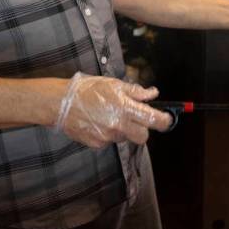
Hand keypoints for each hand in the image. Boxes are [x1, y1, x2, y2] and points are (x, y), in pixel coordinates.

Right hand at [54, 73, 171, 148]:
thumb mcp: (114, 84)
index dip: (164, 121)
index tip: (166, 119)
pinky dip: (109, 133)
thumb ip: (136, 92)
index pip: (154, 120)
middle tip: (136, 118)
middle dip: (143, 128)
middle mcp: (118, 125)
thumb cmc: (88, 89)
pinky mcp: (97, 144)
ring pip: (125, 138)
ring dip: (124, 129)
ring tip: (109, 115)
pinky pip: (110, 141)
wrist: (61, 103)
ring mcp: (107, 137)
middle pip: (143, 136)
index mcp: (125, 108)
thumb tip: (152, 94)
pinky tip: (99, 122)